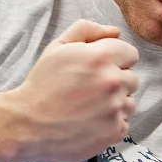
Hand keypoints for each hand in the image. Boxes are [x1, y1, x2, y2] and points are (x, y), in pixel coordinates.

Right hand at [7, 19, 138, 161]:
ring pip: (130, 102)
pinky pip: (124, 122)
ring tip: (90, 106)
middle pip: (133, 78)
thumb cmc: (43, 84)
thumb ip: (87, 31)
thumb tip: (115, 31)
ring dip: (115, 103)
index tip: (101, 68)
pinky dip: (111, 123)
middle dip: (117, 81)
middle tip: (92, 89)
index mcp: (101, 58)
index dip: (116, 60)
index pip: (131, 54)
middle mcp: (112, 82)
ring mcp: (116, 109)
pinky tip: (91, 121)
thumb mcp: (58, 47)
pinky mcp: (115, 131)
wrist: (28, 124)